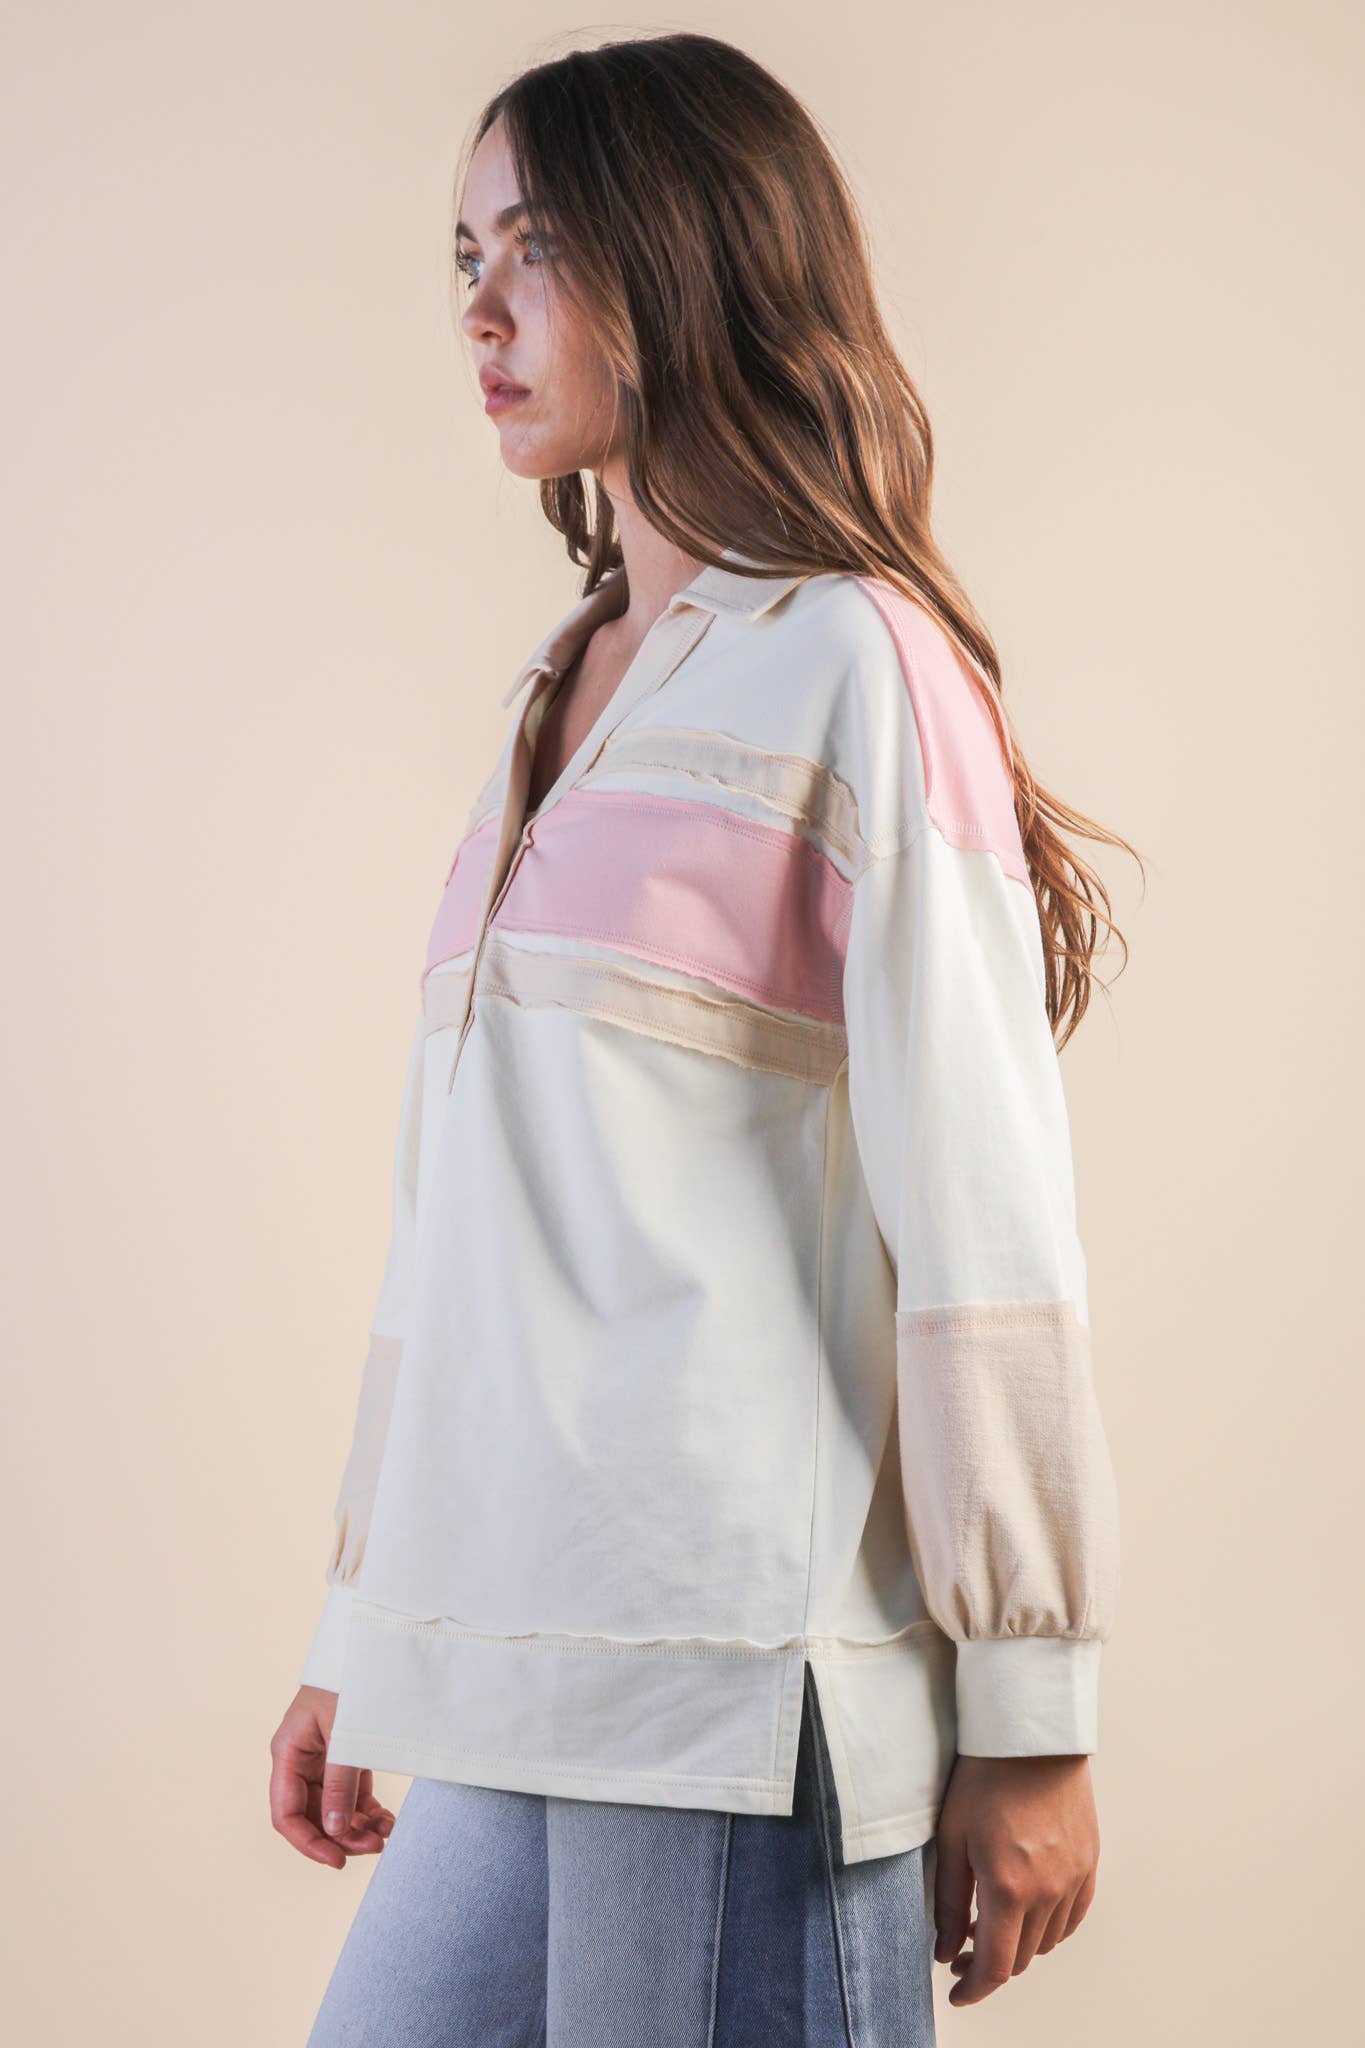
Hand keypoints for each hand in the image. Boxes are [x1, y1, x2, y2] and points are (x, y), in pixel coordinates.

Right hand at [269, 1684, 395, 1869]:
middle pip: (311, 1816)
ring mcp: (321, 1760)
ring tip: (386, 1835)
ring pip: (332, 1810)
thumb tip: (333, 1833)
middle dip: (341, 1837)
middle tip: (375, 1847)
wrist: (369, 1645)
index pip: (287, 1814)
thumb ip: (339, 1784)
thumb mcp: (345, 1733)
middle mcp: (299, 1760)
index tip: (337, 1861)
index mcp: (288, 1753)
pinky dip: (366, 1811)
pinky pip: (349, 1795)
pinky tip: (386, 1821)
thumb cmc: (350, 1680)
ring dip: (357, 1828)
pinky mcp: (342, 1757)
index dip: (308, 1843)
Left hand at [932, 1752, 1099, 2005]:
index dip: (974, 1989)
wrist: (1031, 1735)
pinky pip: (1072, 1917)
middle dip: (990, 1963)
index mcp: (1008, 1888)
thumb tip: (946, 1950)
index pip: (996, 1967)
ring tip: (991, 1920)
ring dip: (1019, 1943)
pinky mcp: (1089, 1863)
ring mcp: (1074, 1878)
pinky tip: (1028, 1910)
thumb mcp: (952, 1839)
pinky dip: (1049, 1926)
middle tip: (963, 1947)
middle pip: (1021, 1958)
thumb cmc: (985, 1777)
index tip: (958, 1991)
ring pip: (1047, 1941)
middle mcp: (1048, 1891)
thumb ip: (949, 1903)